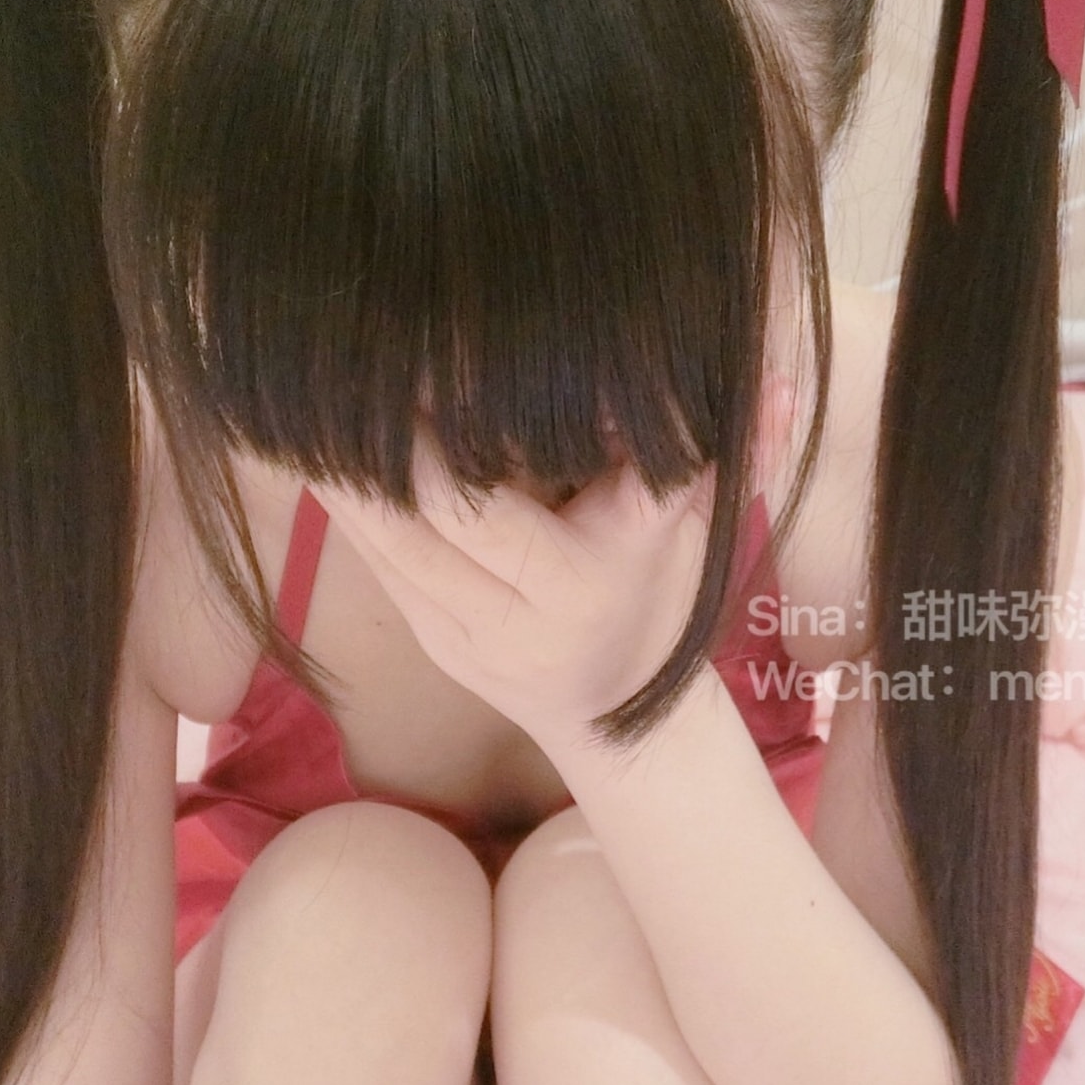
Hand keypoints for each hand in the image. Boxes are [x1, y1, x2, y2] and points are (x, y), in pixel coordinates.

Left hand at [316, 376, 797, 748]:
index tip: (412, 377)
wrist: (625, 715)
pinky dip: (348, 508)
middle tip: (338, 369)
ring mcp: (461, 637)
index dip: (433, 451)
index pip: (485, 512)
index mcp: (578, 585)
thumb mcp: (706, 526)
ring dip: (340, 474)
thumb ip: (743, 453)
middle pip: (415, 526)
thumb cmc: (664, 594)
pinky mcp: (428, 640)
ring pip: (381, 548)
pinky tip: (314, 448)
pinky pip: (375, 568)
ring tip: (305, 395)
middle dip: (372, 449)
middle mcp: (513, 620)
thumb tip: (780, 382)